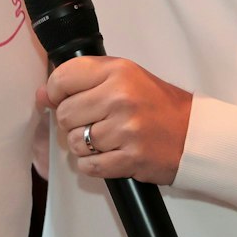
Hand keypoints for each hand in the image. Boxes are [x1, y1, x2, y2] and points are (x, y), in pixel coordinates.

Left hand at [38, 56, 193, 185]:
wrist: (195, 134)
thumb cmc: (158, 106)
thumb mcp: (125, 78)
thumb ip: (84, 80)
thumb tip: (42, 95)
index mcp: (118, 71)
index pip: (63, 78)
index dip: (56, 93)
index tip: (64, 99)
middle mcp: (121, 97)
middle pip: (65, 115)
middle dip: (73, 123)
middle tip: (94, 122)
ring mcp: (126, 129)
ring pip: (74, 142)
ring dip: (84, 146)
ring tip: (105, 140)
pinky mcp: (130, 158)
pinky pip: (88, 166)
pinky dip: (93, 164)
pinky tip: (109, 155)